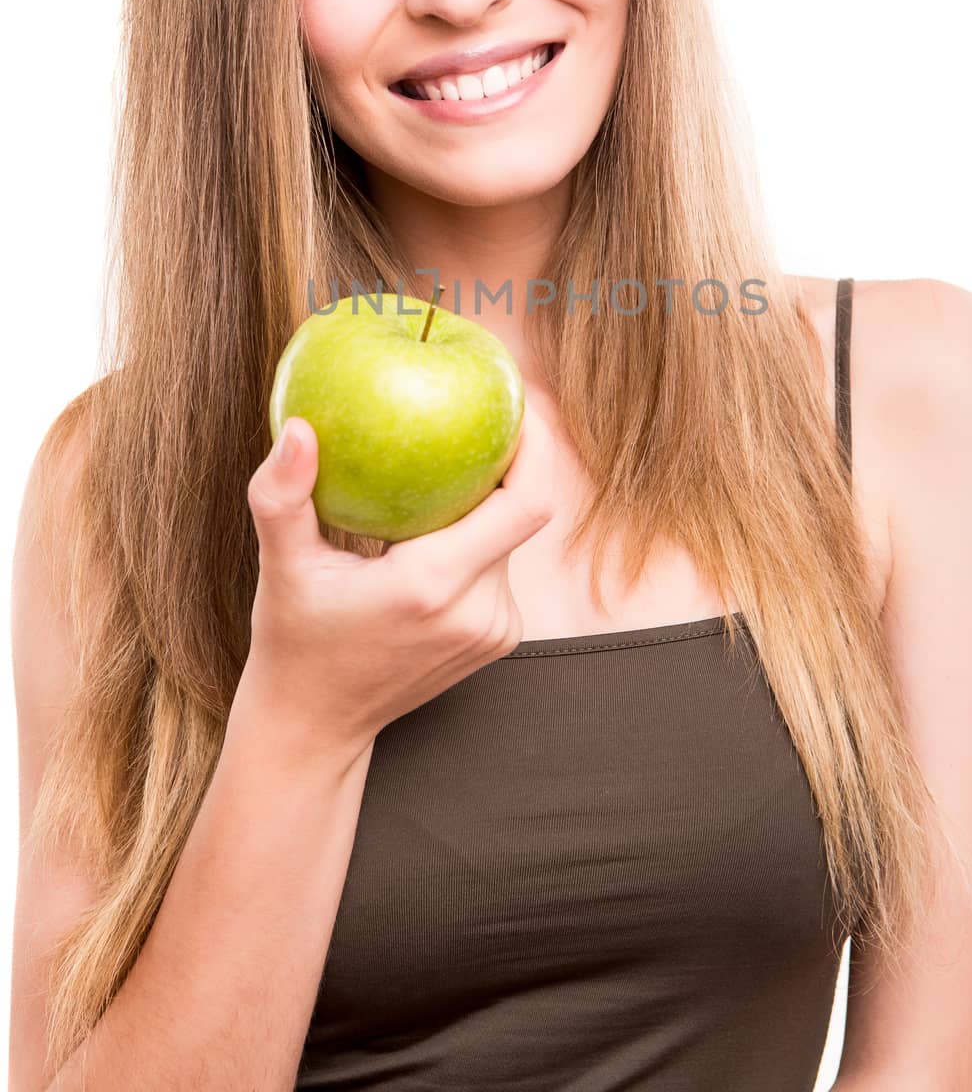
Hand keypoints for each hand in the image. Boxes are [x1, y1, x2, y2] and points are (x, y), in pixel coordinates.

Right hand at [237, 407, 553, 770]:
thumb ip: (283, 496)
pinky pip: (501, 567)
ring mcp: (496, 630)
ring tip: (448, 460)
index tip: (517, 401)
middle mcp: (478, 611)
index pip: (525, 503)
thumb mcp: (281, 567)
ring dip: (486, 503)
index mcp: (434, 585)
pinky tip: (441, 516)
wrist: (317, 723)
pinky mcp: (499, 638)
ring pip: (511, 539)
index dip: (537, 447)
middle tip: (477, 410)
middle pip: (523, 512)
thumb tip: (301, 429)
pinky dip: (478, 537)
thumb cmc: (294, 639)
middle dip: (507, 461)